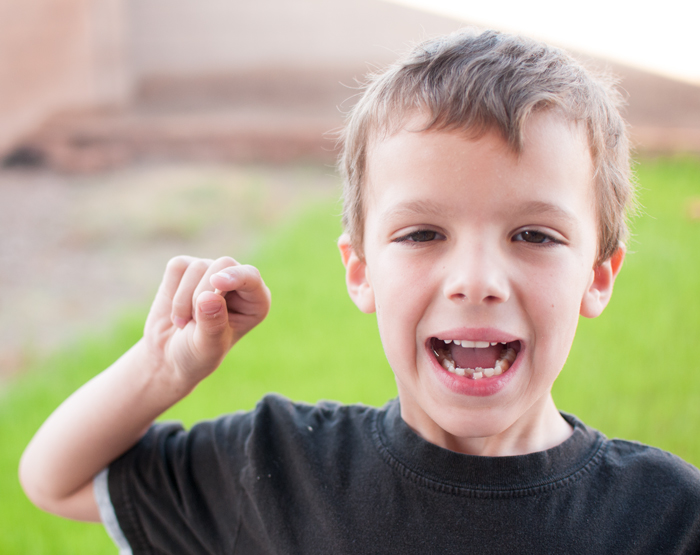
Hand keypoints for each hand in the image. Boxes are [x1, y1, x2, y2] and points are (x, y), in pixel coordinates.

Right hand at [144, 256, 270, 389]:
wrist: (170, 356)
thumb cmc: (198, 354)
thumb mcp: (208, 347)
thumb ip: (212, 324)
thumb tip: (209, 296)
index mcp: (255, 301)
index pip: (251, 277)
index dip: (235, 276)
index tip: (217, 282)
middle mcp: (237, 282)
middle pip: (223, 264)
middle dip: (202, 293)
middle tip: (195, 322)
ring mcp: (212, 272)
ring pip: (197, 267)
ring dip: (184, 300)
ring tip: (186, 322)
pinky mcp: (187, 268)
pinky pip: (178, 266)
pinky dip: (172, 291)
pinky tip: (176, 309)